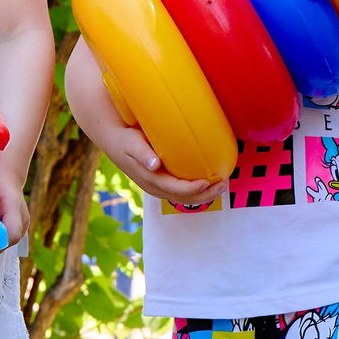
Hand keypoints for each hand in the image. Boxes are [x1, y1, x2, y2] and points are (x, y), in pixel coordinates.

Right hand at [102, 123, 223, 210]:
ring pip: (185, 198)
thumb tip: (155, 164)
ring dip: (204, 195)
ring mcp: (159, 187)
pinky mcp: (162, 183)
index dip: (192, 188)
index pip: (174, 189)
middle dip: (205, 194)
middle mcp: (155, 187)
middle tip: (223, 184)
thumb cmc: (127, 140)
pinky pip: (182, 192)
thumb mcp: (132, 144)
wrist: (115, 143)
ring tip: (221, 186)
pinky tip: (208, 183)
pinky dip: (197, 191)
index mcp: (150, 179)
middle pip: (184, 198)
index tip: (207, 182)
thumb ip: (143, 154)